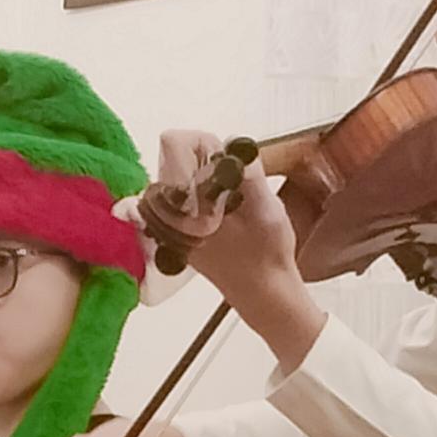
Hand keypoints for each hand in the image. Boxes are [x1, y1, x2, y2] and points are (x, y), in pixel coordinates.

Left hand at [146, 131, 325, 372]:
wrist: (262, 293)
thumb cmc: (267, 256)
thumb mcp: (267, 209)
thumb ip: (248, 175)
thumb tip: (232, 148)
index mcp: (184, 207)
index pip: (173, 144)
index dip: (205, 145)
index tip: (226, 167)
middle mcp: (168, 212)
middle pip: (176, 151)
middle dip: (208, 158)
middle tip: (233, 187)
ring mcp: (169, 218)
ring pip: (181, 166)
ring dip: (208, 172)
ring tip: (230, 201)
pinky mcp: (176, 222)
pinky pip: (184, 185)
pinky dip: (205, 187)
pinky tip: (224, 210)